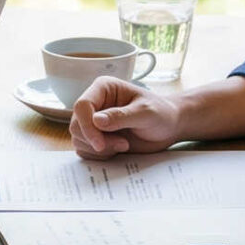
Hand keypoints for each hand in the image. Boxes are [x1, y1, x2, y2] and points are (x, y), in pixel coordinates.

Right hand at [70, 78, 184, 156]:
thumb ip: (121, 116)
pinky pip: (85, 150)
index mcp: (103, 89)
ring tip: (123, 145)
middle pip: (76, 125)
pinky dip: (99, 156)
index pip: (82, 105)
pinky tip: (117, 150)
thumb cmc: (161, 113)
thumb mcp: (146, 113)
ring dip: (99, 149)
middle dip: (96, 141)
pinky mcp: (96, 137)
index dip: (87, 126)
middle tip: (122, 145)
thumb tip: (96, 120)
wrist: (169, 127)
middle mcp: (95, 104)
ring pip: (78, 139)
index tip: (100, 144)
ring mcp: (93, 122)